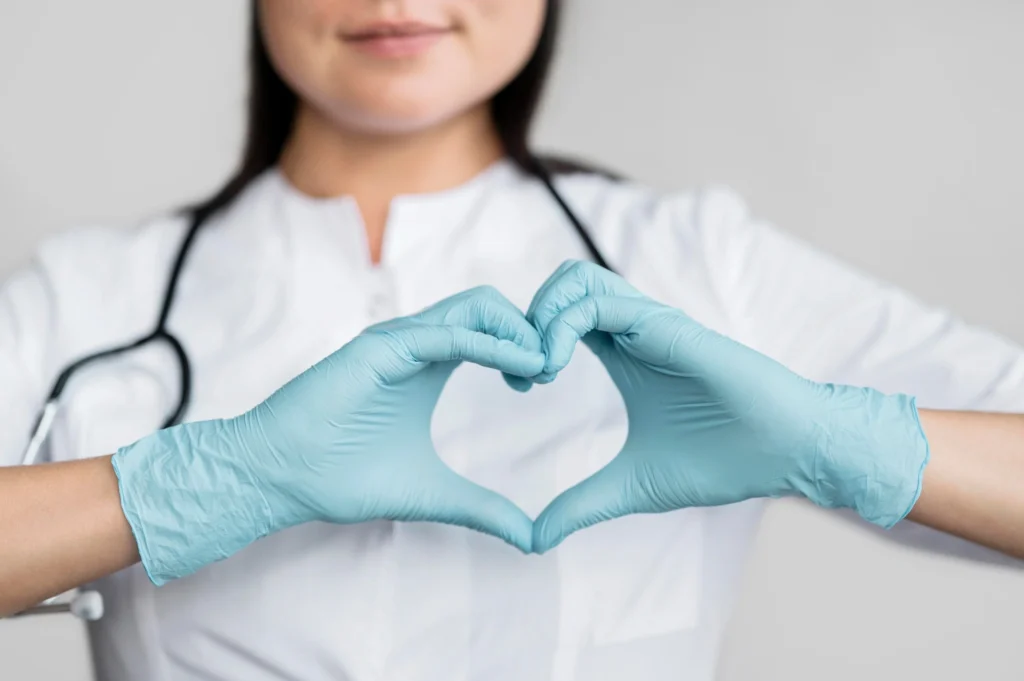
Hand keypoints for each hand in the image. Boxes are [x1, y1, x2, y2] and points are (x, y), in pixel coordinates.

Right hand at [113, 286, 544, 584]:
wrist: (280, 479)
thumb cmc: (342, 478)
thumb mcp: (433, 493)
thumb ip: (483, 507)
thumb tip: (532, 539)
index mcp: (430, 365)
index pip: (491, 330)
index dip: (525, 345)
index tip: (542, 380)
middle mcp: (417, 344)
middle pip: (490, 308)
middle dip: (529, 329)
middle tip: (549, 369)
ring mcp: (399, 341)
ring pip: (474, 308)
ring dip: (517, 330)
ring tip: (541, 367)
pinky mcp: (381, 349)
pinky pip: (446, 334)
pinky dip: (489, 344)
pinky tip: (518, 366)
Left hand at [523, 261, 929, 552]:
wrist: (785, 454)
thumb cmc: (723, 461)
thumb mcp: (632, 487)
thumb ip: (581, 506)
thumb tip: (535, 540)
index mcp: (623, 353)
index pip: (560, 316)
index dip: (527, 340)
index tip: (518, 385)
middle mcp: (632, 329)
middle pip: (562, 285)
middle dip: (525, 319)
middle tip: (521, 373)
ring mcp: (648, 323)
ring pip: (576, 279)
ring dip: (541, 314)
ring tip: (539, 367)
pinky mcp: (665, 325)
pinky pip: (599, 302)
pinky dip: (560, 325)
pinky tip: (553, 366)